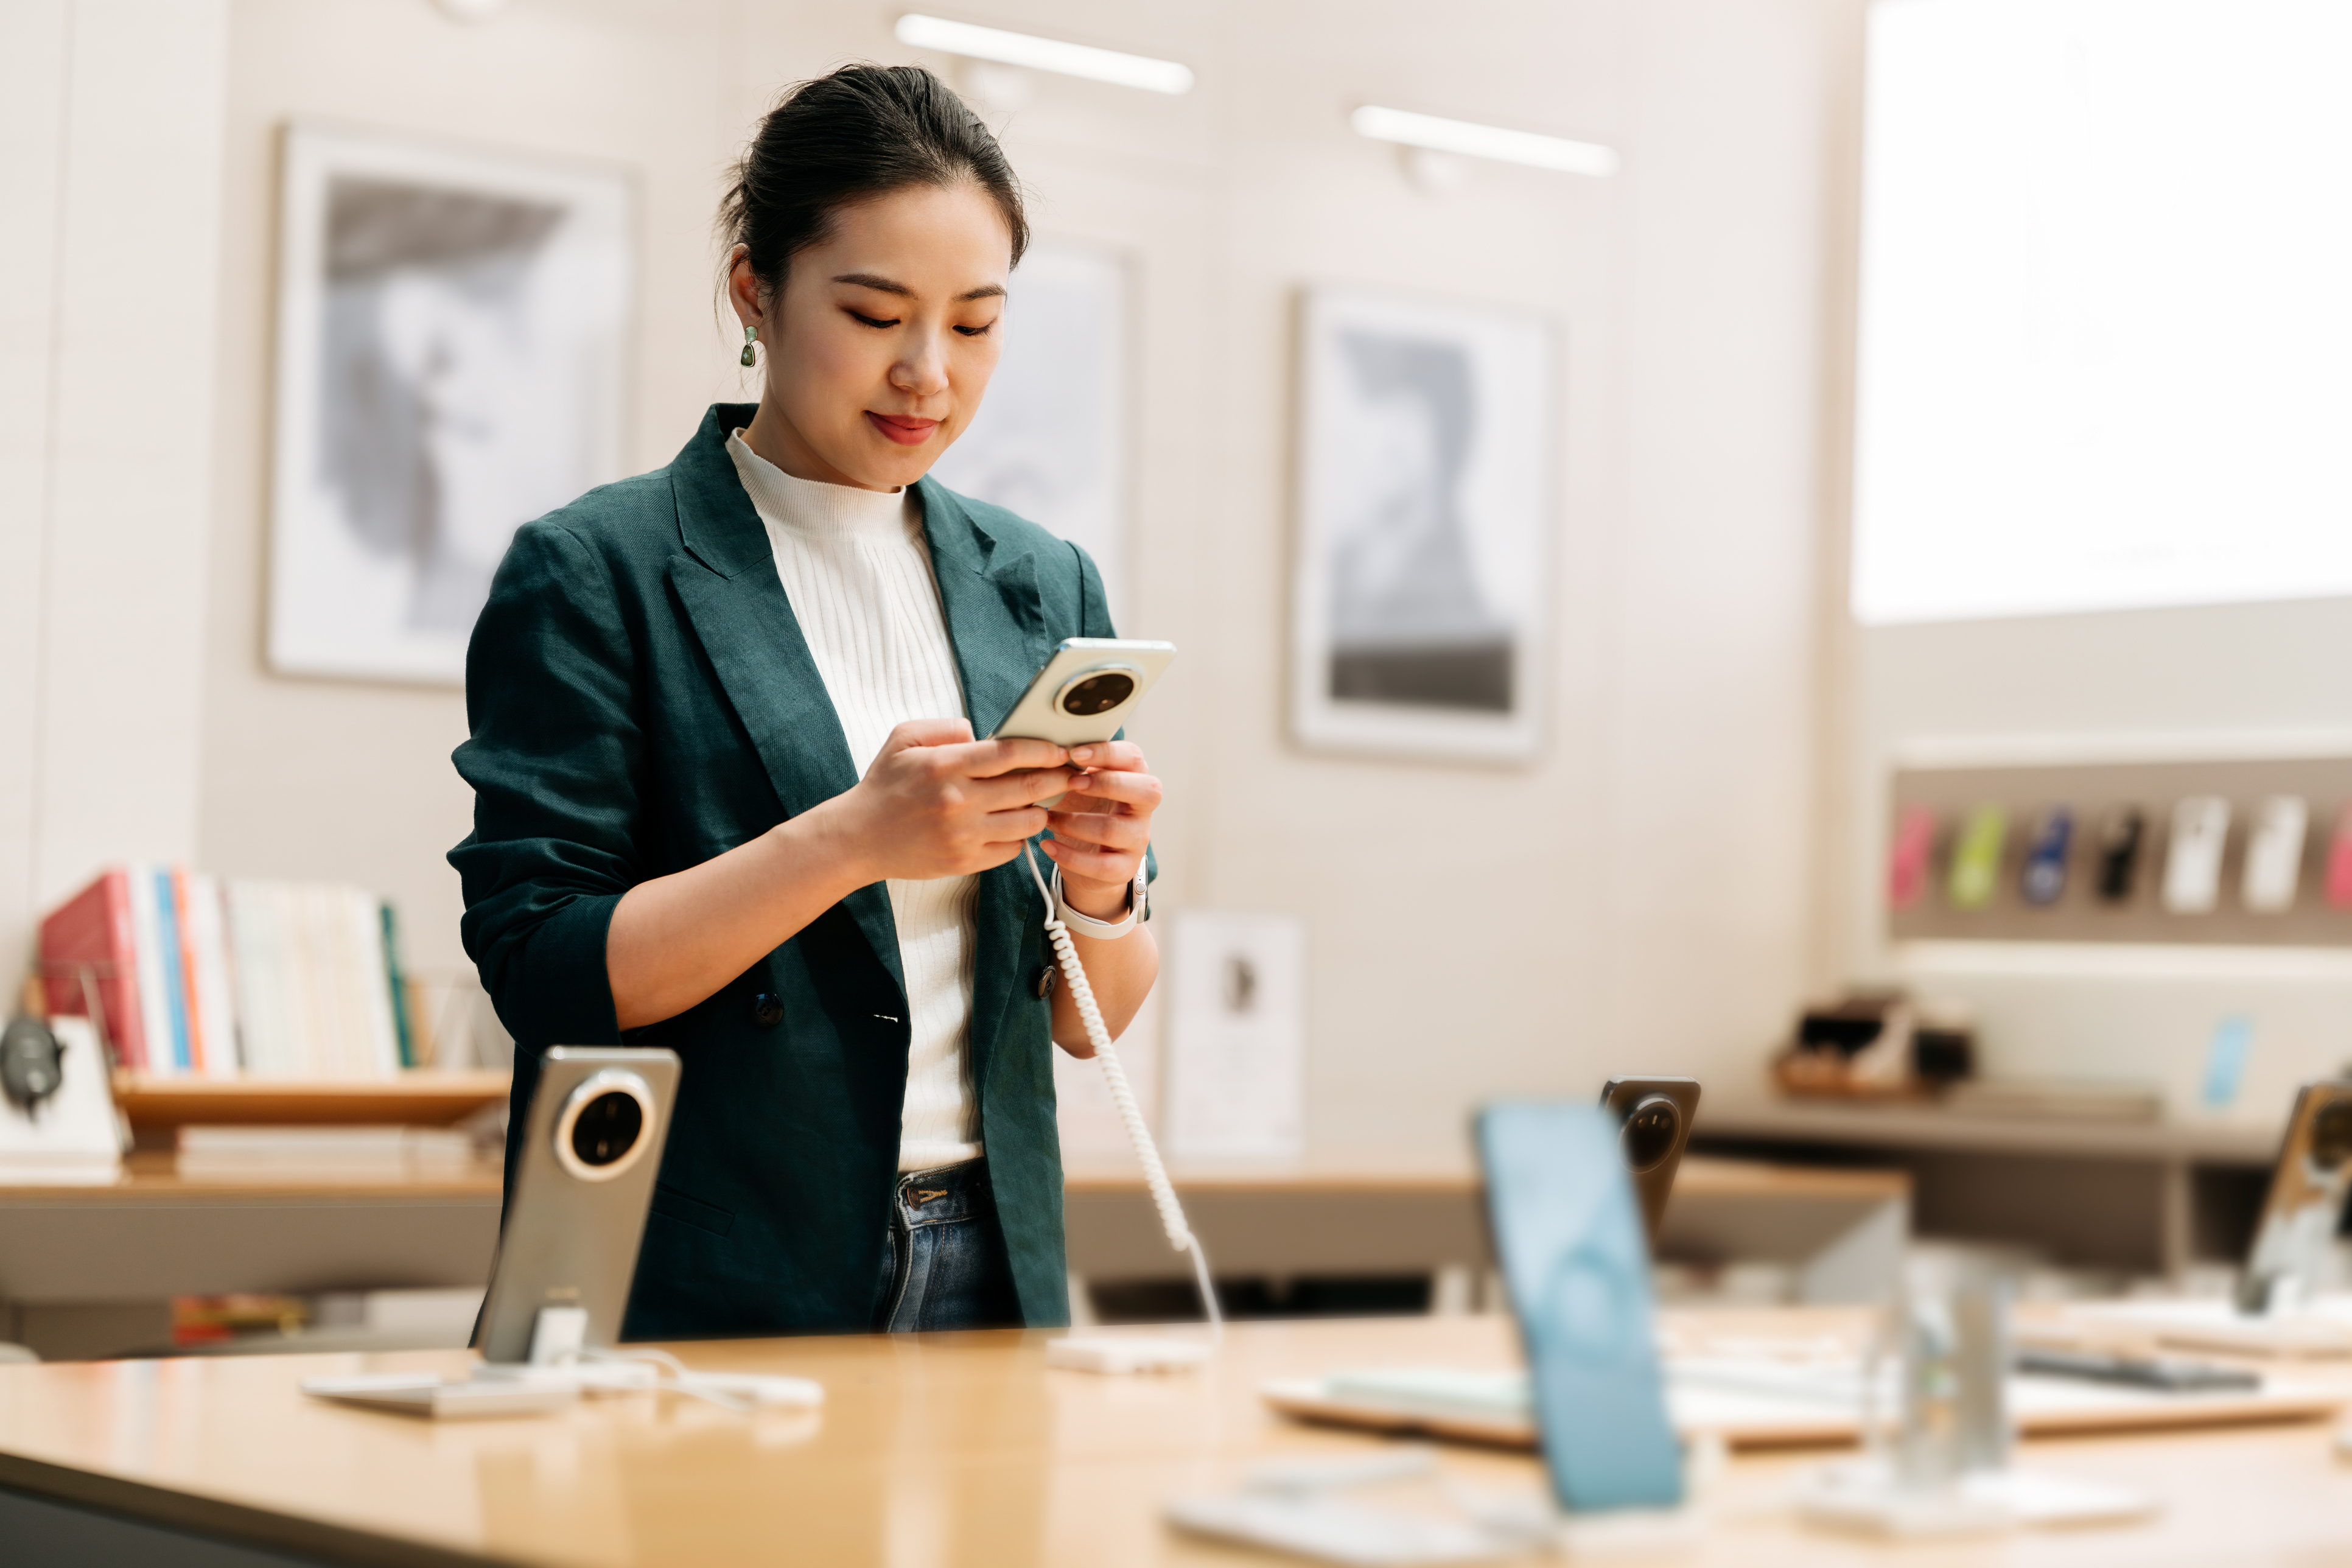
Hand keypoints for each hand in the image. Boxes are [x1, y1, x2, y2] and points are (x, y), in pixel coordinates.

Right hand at [821, 718, 1075, 882]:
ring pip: (1028, 821)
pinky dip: (1018, 836)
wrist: (859, 837)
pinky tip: (1009, 826)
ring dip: (1040, 809)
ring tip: (1037, 800)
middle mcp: (957, 801)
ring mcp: (963, 835)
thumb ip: (946, 728)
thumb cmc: (885, 785)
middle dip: (1058, 777)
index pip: (1010, 752)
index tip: (1061, 749)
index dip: (1044, 749)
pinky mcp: (964, 862)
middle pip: (1028, 786)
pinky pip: (1011, 849)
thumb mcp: (904, 739)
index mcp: (945, 765)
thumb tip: (984, 733)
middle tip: (1071, 773)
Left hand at [1039, 740, 1161, 917]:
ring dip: (1074, 822)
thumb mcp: (1079, 785)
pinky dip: (1069, 856)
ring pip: (1114, 829)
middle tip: (1071, 783)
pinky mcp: (1124, 868)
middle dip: (1106, 784)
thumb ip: (1071, 768)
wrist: (1086, 855)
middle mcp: (1142, 808)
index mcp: (1134, 778)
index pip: (1133, 758)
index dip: (1106, 753)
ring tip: (1048, 818)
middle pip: (1146, 790)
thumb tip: (1045, 753)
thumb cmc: (1083, 810)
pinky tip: (1048, 845)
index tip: (1074, 753)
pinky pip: (1101, 865)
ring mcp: (1137, 839)